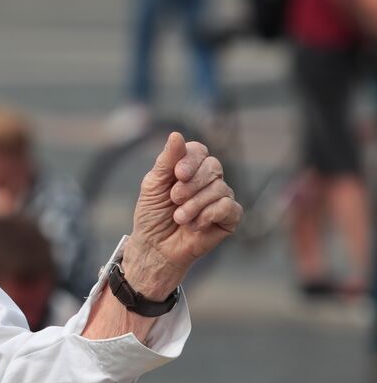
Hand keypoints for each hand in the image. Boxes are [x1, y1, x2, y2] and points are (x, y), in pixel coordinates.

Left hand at [125, 132, 242, 296]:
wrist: (156, 247)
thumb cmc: (152, 216)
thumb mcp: (153, 185)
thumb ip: (166, 161)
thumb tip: (176, 134)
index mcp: (188, 168)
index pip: (199, 151)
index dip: (191, 160)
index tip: (177, 174)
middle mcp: (208, 180)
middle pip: (213, 167)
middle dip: (191, 185)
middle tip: (174, 199)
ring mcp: (221, 197)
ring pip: (220, 188)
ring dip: (195, 204)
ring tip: (179, 218)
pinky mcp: (230, 217)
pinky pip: (229, 207)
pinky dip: (209, 215)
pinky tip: (195, 225)